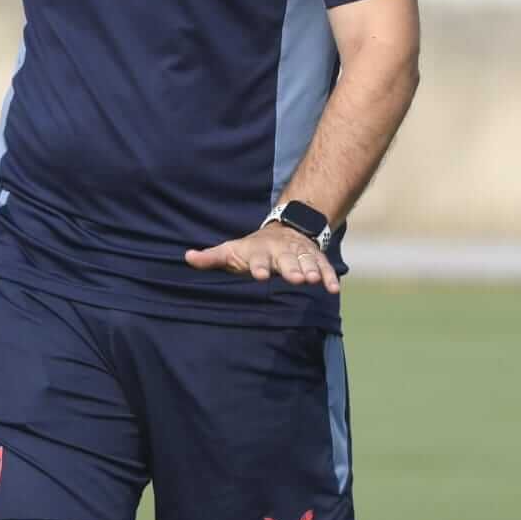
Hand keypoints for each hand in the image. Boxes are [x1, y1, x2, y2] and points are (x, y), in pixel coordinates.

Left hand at [184, 223, 340, 292]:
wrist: (284, 230)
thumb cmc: (252, 249)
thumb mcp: (231, 251)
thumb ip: (211, 257)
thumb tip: (187, 257)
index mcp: (259, 251)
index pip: (258, 259)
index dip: (259, 266)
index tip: (259, 275)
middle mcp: (280, 252)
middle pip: (286, 260)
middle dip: (291, 268)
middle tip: (296, 279)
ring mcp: (299, 254)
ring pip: (306, 261)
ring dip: (310, 270)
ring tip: (313, 281)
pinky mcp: (314, 258)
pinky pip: (323, 267)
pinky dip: (328, 276)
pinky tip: (333, 289)